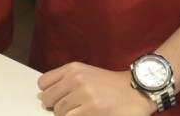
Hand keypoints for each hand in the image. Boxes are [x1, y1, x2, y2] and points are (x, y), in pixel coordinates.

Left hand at [38, 63, 154, 115]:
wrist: (137, 89)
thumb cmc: (111, 85)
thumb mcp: (86, 74)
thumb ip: (66, 81)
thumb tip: (44, 98)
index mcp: (73, 68)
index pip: (43, 83)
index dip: (48, 93)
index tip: (56, 98)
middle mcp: (76, 79)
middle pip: (47, 99)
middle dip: (56, 107)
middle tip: (70, 108)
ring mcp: (84, 94)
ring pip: (58, 112)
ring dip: (68, 115)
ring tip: (83, 111)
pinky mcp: (92, 109)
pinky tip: (89, 114)